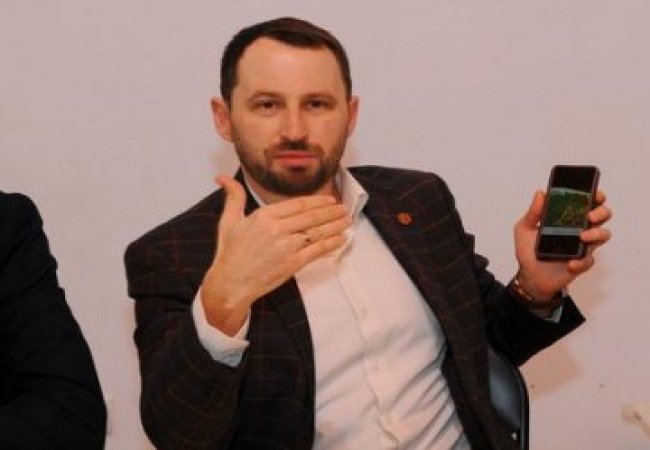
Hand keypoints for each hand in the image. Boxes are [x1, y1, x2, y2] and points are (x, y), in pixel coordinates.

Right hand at [200, 175, 351, 334]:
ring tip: (347, 221)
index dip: (317, 202)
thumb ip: (233, 197)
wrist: (231, 283)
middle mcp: (278, 229)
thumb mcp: (229, 221)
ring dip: (335, 225)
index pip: (298, 204)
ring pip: (317, 232)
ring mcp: (287, 246)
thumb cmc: (230, 254)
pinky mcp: (293, 263)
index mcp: (264, 216)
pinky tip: (341, 239)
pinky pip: (317, 250)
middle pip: (311, 216)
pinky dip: (331, 243)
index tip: (329, 201)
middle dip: (331, 212)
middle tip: (344, 209)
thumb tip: (222, 177)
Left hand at [513, 189, 611, 301]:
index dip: (595, 196)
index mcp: (567, 217)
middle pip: (602, 215)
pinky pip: (588, 260)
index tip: (595, 193)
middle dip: (601, 212)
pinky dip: (581, 261)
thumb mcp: (524, 228)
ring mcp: (582, 246)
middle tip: (589, 216)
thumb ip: (533, 212)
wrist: (529, 275)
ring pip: (603, 235)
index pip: (587, 202)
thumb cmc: (528, 250)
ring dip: (597, 233)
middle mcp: (579, 229)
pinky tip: (570, 263)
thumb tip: (540, 193)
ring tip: (582, 236)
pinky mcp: (581, 263)